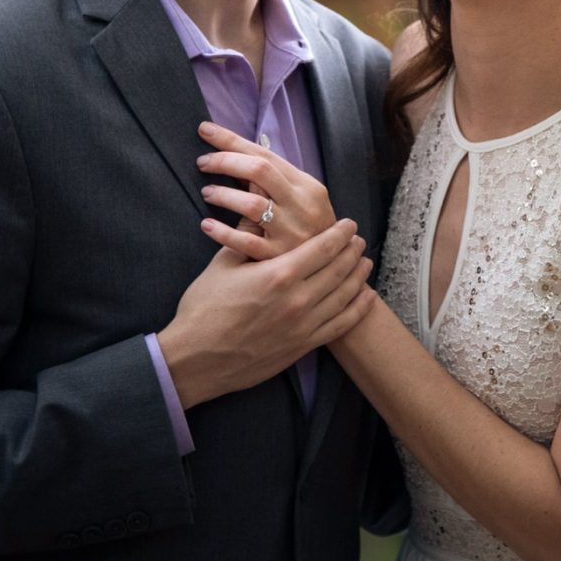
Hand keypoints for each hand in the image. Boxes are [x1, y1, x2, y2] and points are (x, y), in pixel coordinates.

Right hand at [157, 217, 374, 409]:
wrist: (195, 360)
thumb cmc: (204, 308)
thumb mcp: (224, 263)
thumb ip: (247, 232)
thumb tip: (257, 200)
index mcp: (279, 274)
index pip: (322, 247)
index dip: (339, 234)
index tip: (349, 224)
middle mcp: (298, 300)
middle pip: (338, 270)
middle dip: (352, 251)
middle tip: (359, 239)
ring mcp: (303, 327)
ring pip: (344, 297)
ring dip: (358, 277)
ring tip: (365, 263)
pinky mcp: (301, 348)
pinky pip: (339, 327)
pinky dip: (357, 310)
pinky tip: (366, 298)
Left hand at [197, 122, 335, 256]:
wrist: (332, 264)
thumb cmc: (306, 224)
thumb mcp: (299, 197)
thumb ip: (274, 179)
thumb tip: (235, 152)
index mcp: (305, 185)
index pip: (264, 154)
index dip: (231, 140)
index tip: (205, 130)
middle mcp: (300, 205)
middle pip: (259, 171)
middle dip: (226, 161)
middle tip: (203, 161)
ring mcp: (290, 232)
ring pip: (252, 205)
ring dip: (225, 195)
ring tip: (207, 192)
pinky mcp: (277, 258)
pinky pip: (246, 242)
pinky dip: (223, 232)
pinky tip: (207, 225)